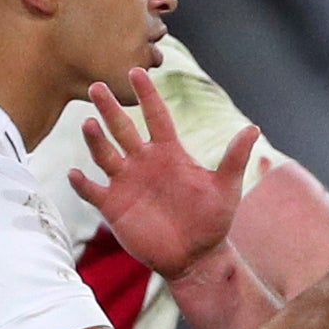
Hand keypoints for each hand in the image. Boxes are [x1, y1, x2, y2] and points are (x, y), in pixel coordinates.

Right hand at [66, 71, 254, 278]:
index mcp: (169, 152)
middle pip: (122, 128)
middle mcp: (143, 162)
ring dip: (95, 140)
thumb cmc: (212, 221)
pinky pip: (92, 191)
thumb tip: (253, 128)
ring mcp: (126, 182)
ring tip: (89, 123)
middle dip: (109, 108)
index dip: (147, 94)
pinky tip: (75, 173)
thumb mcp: (226, 188)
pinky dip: (82, 183)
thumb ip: (234, 158)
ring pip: (104, 154)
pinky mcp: (113, 206)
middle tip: (97, 86)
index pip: (155, 116)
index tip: (136, 71)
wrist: (196, 257)